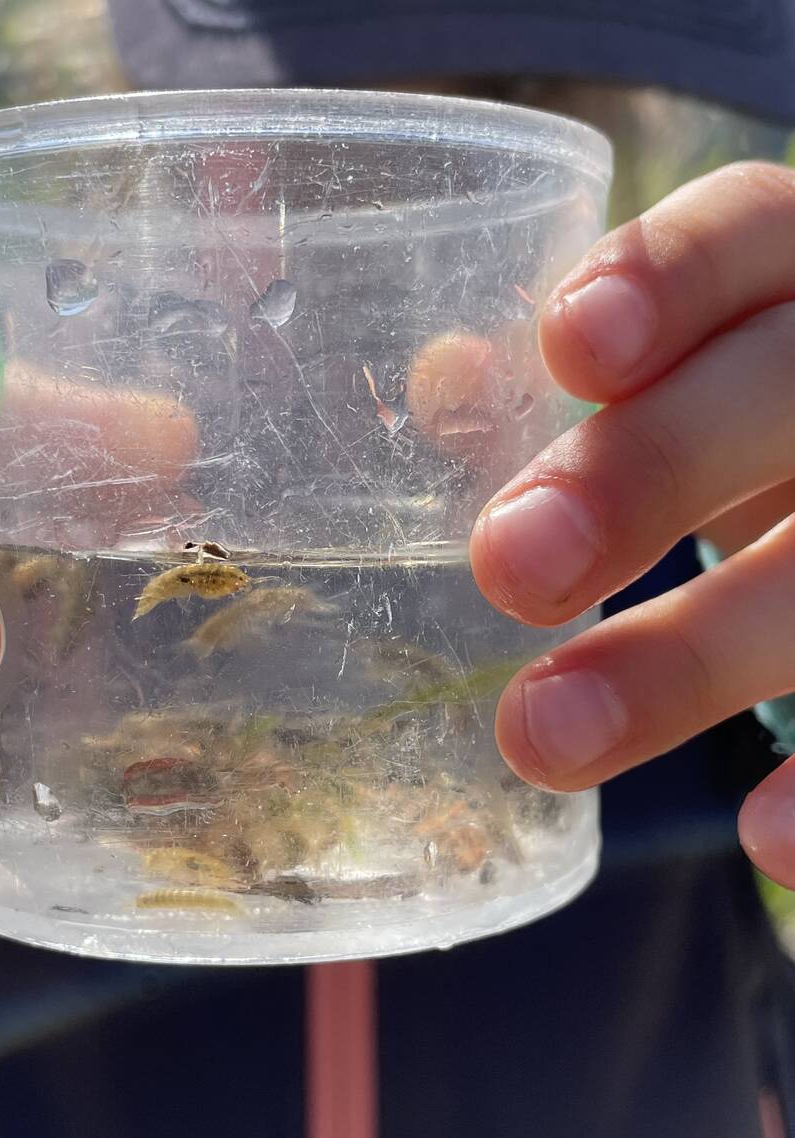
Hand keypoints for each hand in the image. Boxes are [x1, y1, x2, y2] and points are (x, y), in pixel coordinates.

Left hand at [468, 161, 794, 886]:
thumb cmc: (764, 426)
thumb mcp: (700, 377)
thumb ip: (594, 379)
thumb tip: (444, 384)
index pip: (758, 233)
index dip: (674, 280)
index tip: (569, 349)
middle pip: (794, 391)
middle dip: (653, 472)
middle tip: (511, 571)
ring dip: (697, 655)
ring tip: (543, 738)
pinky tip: (764, 838)